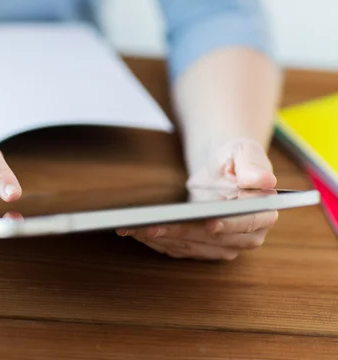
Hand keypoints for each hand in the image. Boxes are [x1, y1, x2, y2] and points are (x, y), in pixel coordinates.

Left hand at [116, 139, 277, 260]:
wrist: (219, 168)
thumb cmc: (233, 158)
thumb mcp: (244, 152)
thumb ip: (253, 165)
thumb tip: (264, 180)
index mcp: (263, 214)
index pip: (247, 224)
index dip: (229, 225)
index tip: (210, 224)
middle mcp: (246, 236)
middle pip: (212, 240)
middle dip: (182, 233)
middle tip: (154, 226)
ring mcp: (223, 245)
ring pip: (191, 247)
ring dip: (163, 239)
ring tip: (137, 228)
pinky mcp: (202, 247)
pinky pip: (178, 248)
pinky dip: (157, 241)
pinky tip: (137, 231)